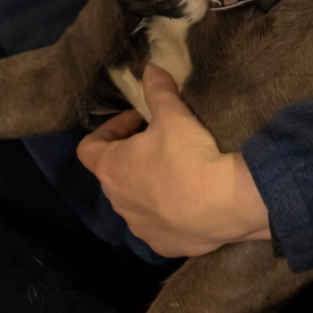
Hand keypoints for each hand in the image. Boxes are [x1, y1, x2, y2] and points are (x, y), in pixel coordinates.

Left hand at [76, 64, 271, 256]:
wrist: (223, 203)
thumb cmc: (188, 155)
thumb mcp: (174, 115)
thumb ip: (158, 91)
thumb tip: (150, 68)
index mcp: (111, 168)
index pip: (89, 148)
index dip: (109, 129)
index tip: (137, 120)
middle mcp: (117, 201)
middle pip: (114, 174)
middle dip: (132, 155)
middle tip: (160, 141)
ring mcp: (138, 226)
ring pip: (135, 202)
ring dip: (148, 185)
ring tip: (178, 172)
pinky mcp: (161, 244)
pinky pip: (157, 225)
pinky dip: (167, 212)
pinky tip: (190, 202)